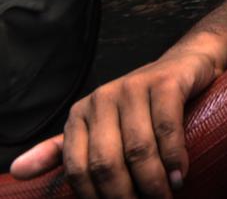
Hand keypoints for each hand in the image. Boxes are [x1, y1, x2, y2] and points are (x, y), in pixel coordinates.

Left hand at [9, 46, 217, 198]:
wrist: (184, 66)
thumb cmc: (141, 106)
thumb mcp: (100, 127)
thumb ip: (61, 151)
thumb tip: (15, 171)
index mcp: (80, 115)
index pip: (77, 169)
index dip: (96, 197)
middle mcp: (101, 99)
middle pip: (105, 162)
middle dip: (125, 194)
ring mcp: (133, 88)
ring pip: (138, 148)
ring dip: (154, 181)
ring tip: (168, 195)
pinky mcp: (164, 82)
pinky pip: (166, 128)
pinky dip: (174, 157)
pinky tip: (180, 174)